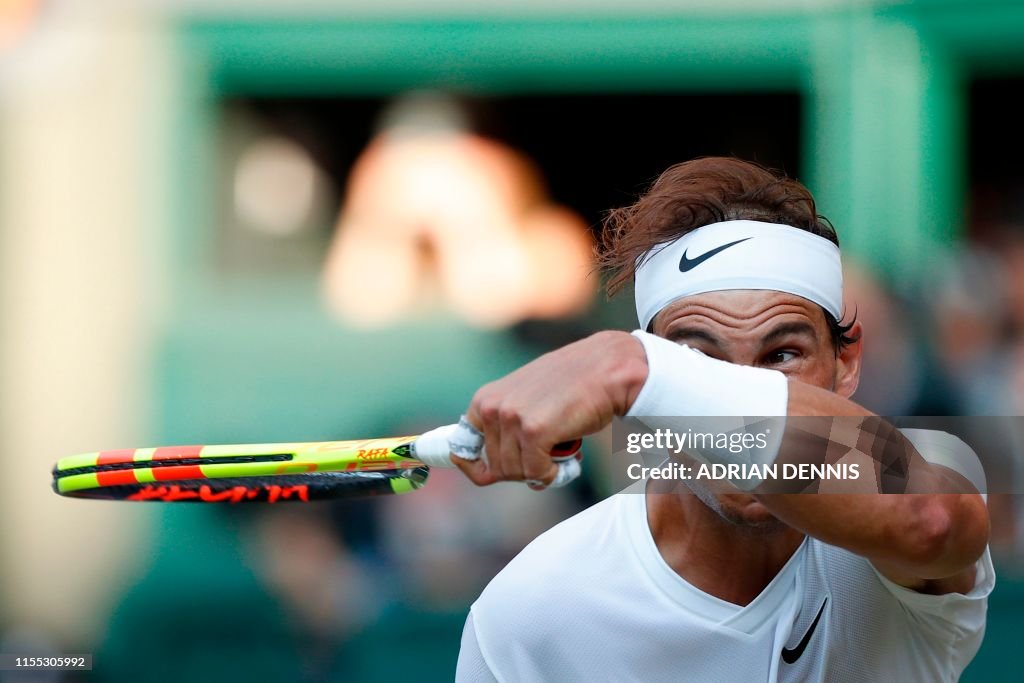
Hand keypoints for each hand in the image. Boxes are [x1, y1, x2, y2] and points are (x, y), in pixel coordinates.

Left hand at [453, 331, 647, 486]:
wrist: (606, 368)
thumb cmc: (571, 386)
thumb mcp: (527, 399)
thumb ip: (509, 430)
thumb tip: (498, 473)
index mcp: (485, 399)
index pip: (463, 447)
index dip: (476, 468)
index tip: (491, 475)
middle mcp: (492, 408)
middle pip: (495, 466)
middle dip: (522, 470)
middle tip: (547, 459)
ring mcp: (512, 419)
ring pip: (516, 472)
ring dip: (540, 472)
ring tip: (561, 454)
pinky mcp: (534, 431)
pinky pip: (536, 472)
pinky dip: (553, 474)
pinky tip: (568, 461)